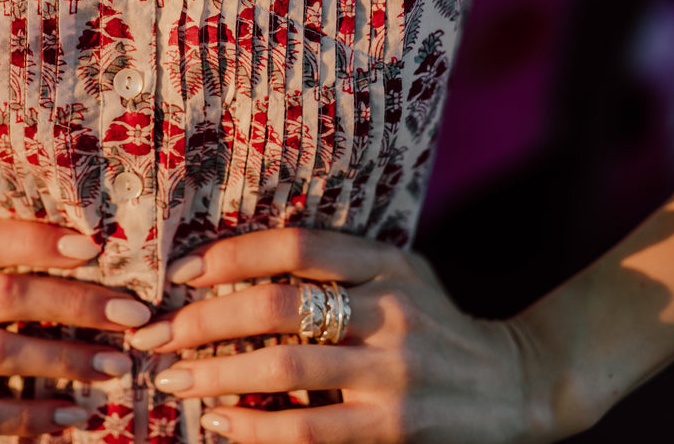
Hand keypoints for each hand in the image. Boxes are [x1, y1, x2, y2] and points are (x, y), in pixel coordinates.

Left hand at [127, 229, 550, 443]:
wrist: (518, 386)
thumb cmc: (435, 324)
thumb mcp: (401, 274)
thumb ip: (340, 263)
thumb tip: (235, 264)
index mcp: (390, 263)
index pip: (295, 247)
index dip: (230, 255)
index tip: (180, 275)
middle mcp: (395, 310)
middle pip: (279, 305)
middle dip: (203, 321)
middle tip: (155, 336)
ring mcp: (398, 371)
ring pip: (286, 369)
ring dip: (216, 376)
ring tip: (173, 382)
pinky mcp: (397, 428)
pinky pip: (310, 430)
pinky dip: (256, 428)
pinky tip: (221, 424)